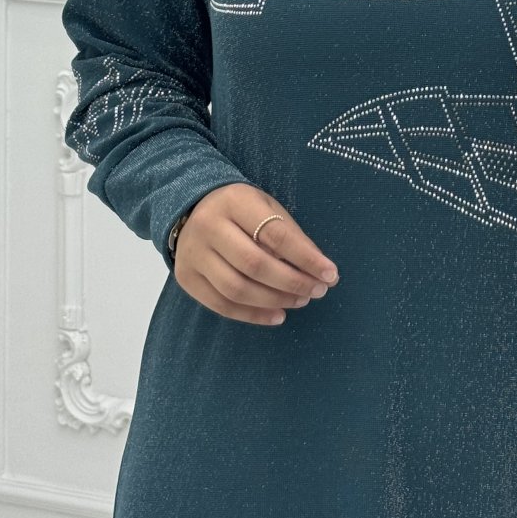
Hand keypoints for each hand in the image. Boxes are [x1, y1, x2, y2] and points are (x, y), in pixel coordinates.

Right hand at [174, 183, 338, 326]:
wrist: (191, 208)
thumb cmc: (241, 211)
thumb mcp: (268, 209)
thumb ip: (292, 237)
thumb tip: (323, 272)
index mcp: (235, 202)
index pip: (276, 234)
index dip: (306, 258)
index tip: (330, 274)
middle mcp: (209, 227)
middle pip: (255, 264)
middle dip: (292, 282)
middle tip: (317, 292)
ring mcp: (193, 254)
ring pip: (237, 289)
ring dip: (275, 301)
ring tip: (300, 301)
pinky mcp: (186, 278)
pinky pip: (221, 305)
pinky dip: (253, 316)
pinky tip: (277, 316)